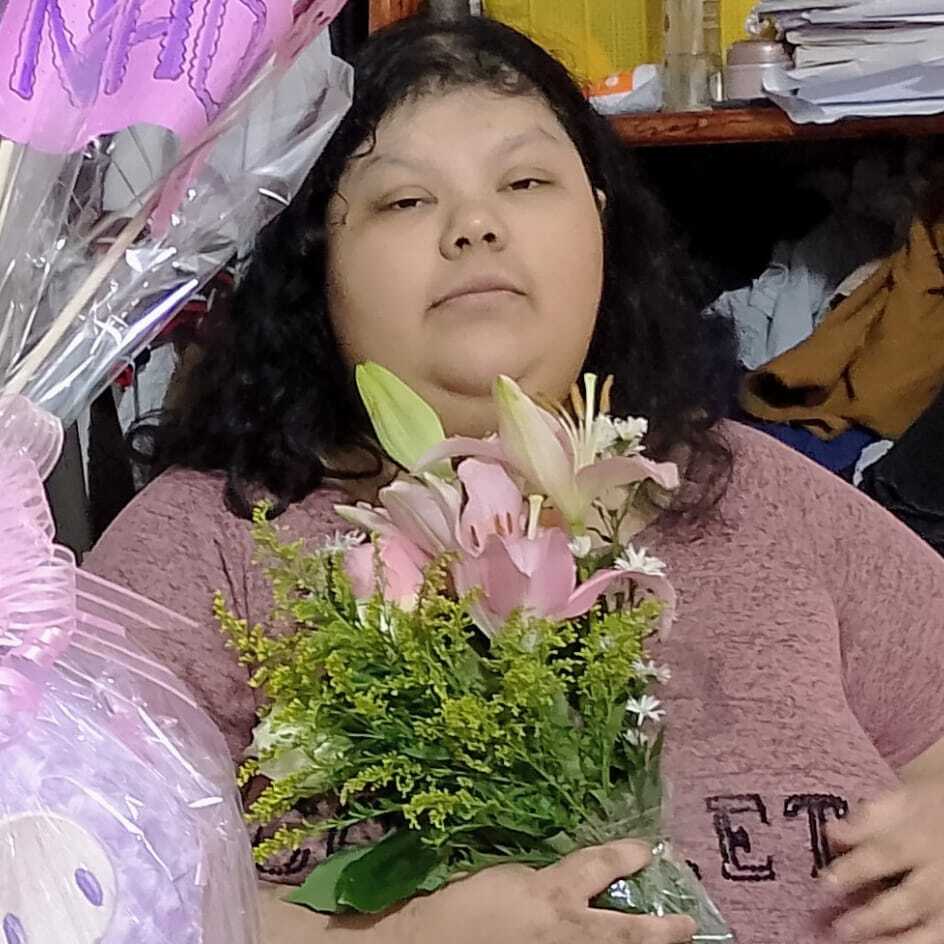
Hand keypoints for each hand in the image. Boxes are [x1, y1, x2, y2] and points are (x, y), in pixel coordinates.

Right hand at [391, 839, 696, 943]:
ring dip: (640, 941)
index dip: (626, 856)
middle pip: (627, 932)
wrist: (432, 942)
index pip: (599, 866)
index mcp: (553, 894)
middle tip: (688, 925)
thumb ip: (545, 881)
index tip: (646, 850)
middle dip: (662, 929)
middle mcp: (566, 931)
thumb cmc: (464, 904)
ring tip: (670, 938)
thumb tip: (569, 884)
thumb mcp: (508, 879)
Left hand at [827, 779, 943, 943]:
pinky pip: (935, 938)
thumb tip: (831, 832)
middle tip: (838, 928)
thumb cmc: (925, 808)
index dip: (855, 870)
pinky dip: (908, 943)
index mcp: (922, 838)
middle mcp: (940, 873)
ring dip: (891, 939)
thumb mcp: (899, 802)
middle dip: (873, 916)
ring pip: (927, 929)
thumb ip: (866, 819)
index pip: (886, 855)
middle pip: (909, 900)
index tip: (825, 882)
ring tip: (852, 943)